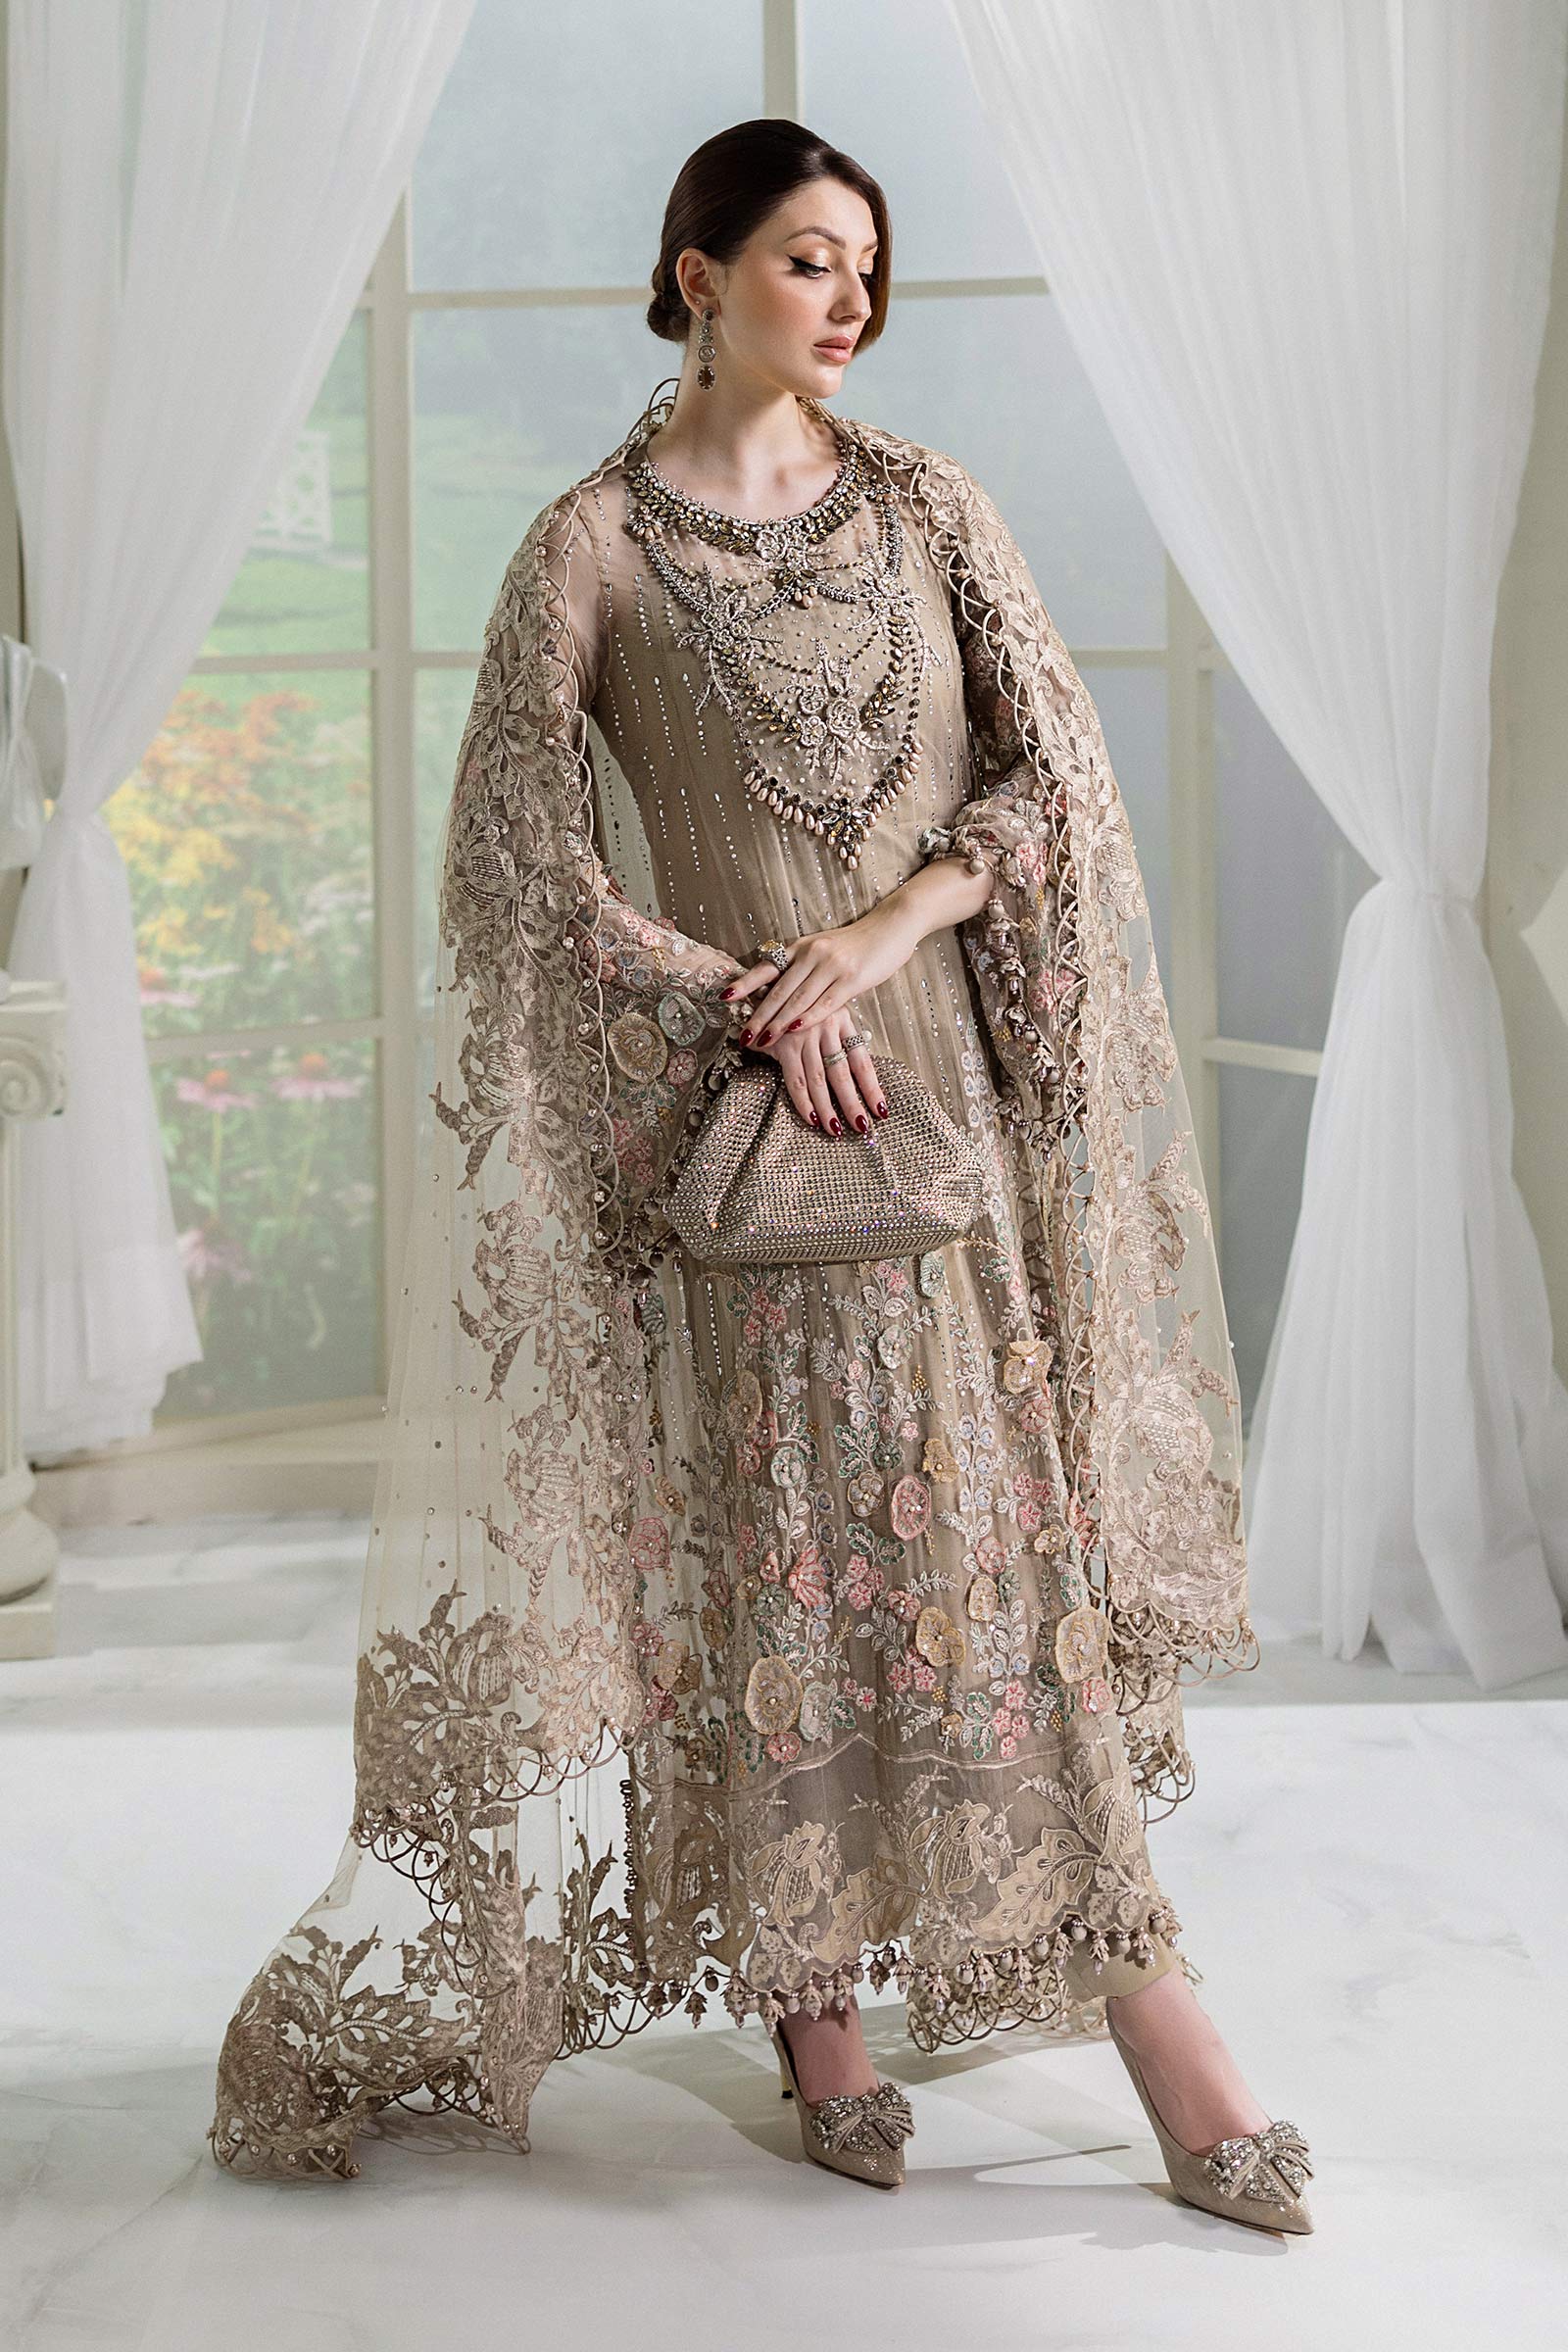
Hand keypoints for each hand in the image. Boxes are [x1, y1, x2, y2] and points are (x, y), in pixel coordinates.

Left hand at [722, 904, 921, 1132]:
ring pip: (798, 999)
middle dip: (758, 1016)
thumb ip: (802, 968)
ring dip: (778, 1023)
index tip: (724, 998)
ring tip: (763, 1041)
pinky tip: (796, 1029)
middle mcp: (811, 954)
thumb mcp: (823, 950)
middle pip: (778, 990)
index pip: (766, 967)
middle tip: (743, 1036)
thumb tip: (779, 994)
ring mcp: (831, 966)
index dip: (744, 983)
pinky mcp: (851, 979)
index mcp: (801, 947)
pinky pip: (825, 1002)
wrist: (890, 926)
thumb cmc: (856, 944)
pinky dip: (809, 1017)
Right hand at [756, 1001, 885, 1134]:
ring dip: (828, 1108)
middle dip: (852, 1103)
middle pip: (843, 1074)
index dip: (872, 1087)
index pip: (862, 1061)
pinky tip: (812, 1119)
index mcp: (843, 1020)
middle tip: (861, 1127)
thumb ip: (837, 1039)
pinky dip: (803, 1102)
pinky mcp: (784, 1044)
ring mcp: (804, 1035)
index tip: (880, 1110)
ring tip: (837, 1130)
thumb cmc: (797, 1006)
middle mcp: (826, 1027)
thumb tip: (854, 1074)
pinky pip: (796, 1080)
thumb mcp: (824, 1014)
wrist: (763, 986)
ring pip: (819, 1080)